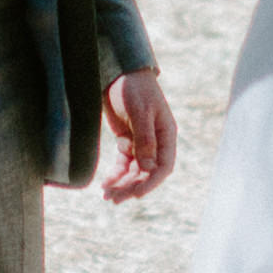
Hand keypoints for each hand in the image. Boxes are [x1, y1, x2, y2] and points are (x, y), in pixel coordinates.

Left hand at [99, 67, 178, 203]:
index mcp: (166, 135)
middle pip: (147, 173)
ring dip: (122, 184)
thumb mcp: (140, 112)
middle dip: (132, 187)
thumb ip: (144, 139)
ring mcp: (141, 143)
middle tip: (115, 199)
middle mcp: (156, 143)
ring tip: (107, 196)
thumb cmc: (134, 88)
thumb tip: (148, 169)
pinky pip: (123, 164)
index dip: (151, 183)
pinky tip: (105, 185)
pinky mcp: (127, 142)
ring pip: (134, 172)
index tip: (137, 195)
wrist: (118, 72)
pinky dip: (115, 175)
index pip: (163, 166)